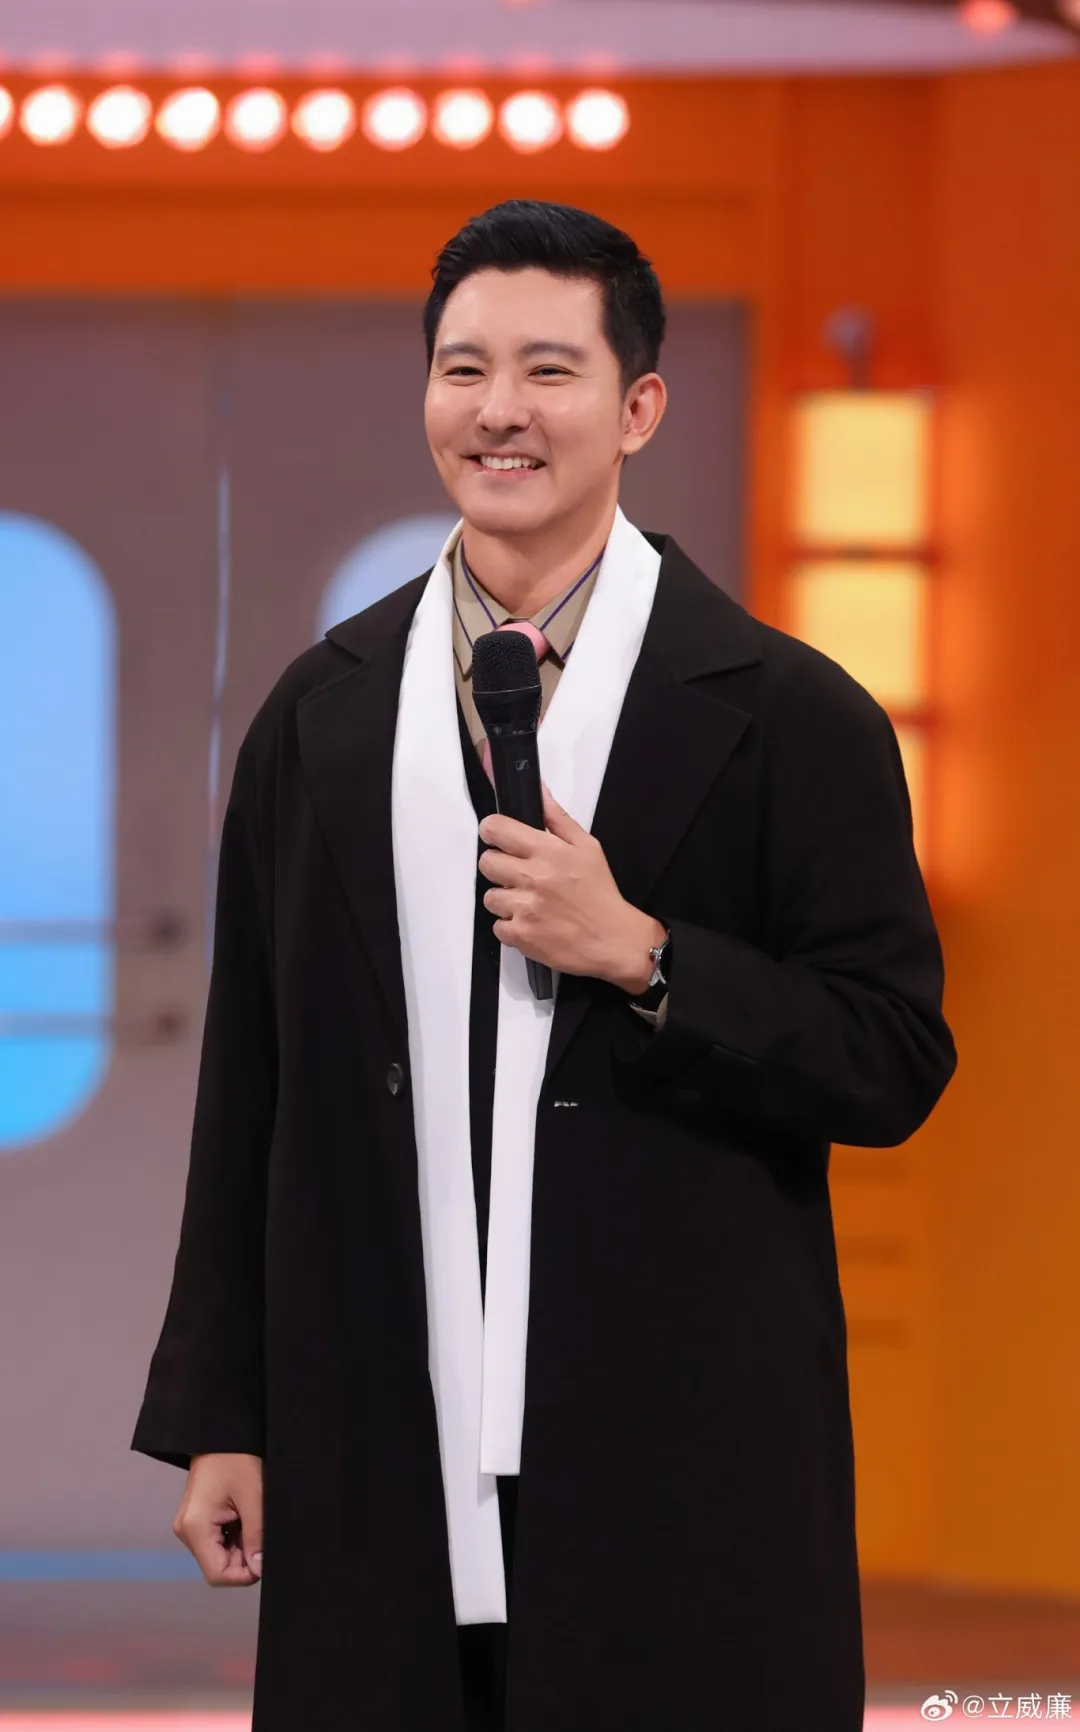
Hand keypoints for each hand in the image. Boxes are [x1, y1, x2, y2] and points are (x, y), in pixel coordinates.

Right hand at [173, 1452, 262, 1586]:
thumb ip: (256, 1536)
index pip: (217, 1574)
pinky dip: (235, 1535)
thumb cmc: (235, 1458)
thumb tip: (259, 1567)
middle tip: (261, 1533)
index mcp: (195, 1527)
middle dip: (244, 1557)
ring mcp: (190, 1526)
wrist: (220, 1435)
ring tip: (252, 1518)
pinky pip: (218, 1541)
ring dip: (241, 1545)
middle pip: (218, 1566)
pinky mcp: (197, 1521)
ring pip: (220, 1554)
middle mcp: (186, 1531)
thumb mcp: (253, 1497)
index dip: (243, 1574)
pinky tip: (244, 1515)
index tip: (263, 1559)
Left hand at [478, 782, 665, 991]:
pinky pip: (498, 926)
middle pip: (486, 863)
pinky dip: (512, 926)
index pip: (496, 829)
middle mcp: (533, 877)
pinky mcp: (521, 935)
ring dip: (506, 900)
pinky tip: (533, 923)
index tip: (499, 838)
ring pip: (490, 897)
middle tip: (519, 875)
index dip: (493, 831)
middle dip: (499, 867)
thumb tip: (539, 791)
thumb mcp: (588, 847)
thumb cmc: (601, 894)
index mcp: (547, 851)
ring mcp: (525, 908)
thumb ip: (557, 818)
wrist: (614, 940)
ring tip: (530, 902)